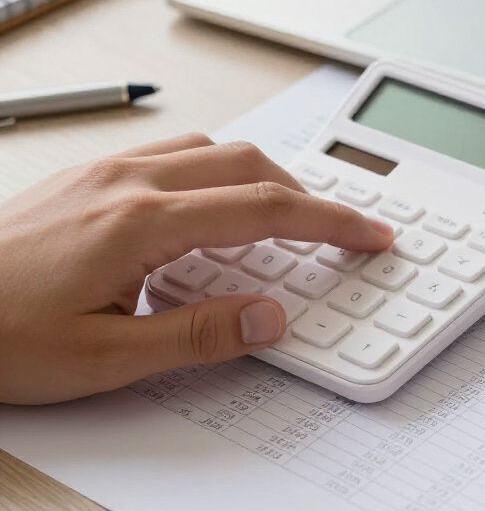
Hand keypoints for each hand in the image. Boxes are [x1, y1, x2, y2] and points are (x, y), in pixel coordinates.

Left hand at [0, 134, 392, 404]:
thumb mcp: (103, 360)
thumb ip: (198, 336)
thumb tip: (270, 317)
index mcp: (141, 223)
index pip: (264, 209)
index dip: (330, 222)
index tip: (369, 233)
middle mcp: (128, 181)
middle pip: (248, 164)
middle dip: (307, 195)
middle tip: (340, 230)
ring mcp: (107, 171)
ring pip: (213, 150)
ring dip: (262, 178)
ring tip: (284, 219)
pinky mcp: (89, 175)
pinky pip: (175, 154)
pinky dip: (218, 172)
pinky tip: (211, 209)